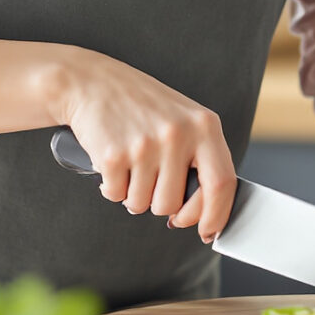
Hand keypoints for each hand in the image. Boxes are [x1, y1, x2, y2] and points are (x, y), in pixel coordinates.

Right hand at [38, 46, 238, 241]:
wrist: (92, 82)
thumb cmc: (142, 105)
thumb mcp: (184, 119)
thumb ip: (200, 158)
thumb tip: (207, 213)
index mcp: (204, 125)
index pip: (222, 183)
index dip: (215, 215)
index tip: (207, 231)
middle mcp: (177, 134)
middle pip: (173, 204)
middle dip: (159, 205)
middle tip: (151, 183)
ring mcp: (144, 145)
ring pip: (142, 204)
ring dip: (133, 195)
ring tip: (130, 164)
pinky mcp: (113, 155)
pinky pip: (116, 195)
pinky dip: (111, 187)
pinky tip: (113, 162)